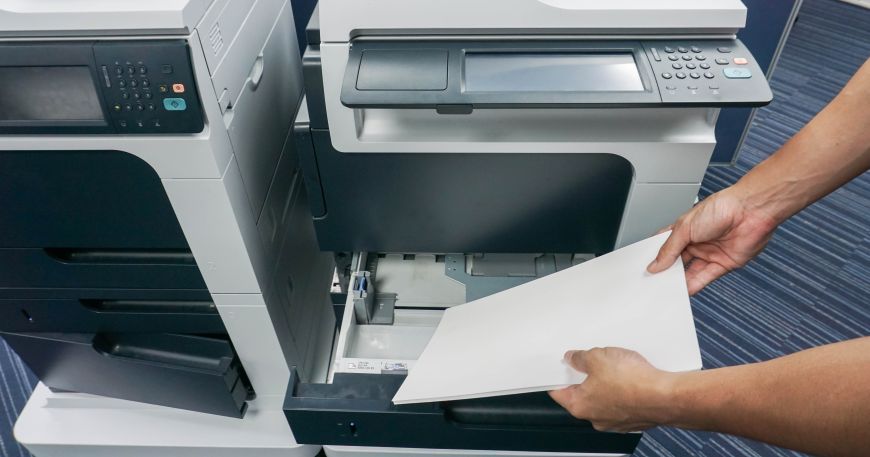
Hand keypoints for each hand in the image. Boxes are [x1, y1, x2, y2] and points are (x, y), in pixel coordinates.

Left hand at [549, 348, 675, 431]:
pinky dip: (624, 390)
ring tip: (616, 366)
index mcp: (580, 406)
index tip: (560, 367)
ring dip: (607, 383)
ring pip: (604, 397)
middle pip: (583, 394)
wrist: (666, 396)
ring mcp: (616, 421)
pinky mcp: (634, 418)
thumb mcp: (597, 357)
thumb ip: (580, 358)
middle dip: (586, 376)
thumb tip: (573, 358)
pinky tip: (631, 377)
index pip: (558, 392)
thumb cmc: (632, 382)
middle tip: (592, 360)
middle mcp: (596, 418)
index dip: (558, 376)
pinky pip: (623, 401)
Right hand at [647, 189, 778, 294]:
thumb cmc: (721, 207)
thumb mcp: (684, 228)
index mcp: (684, 229)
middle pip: (677, 262)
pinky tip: (683, 290)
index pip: (665, 246)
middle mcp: (697, 242)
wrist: (751, 210)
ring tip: (666, 289)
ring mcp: (710, 253)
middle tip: (654, 281)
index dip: (655, 257)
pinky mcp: (723, 264)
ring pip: (690, 272)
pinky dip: (694, 286)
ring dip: (678, 281)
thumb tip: (655, 265)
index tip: (646, 268)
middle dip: (666, 272)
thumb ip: (669, 249)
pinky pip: (705, 278)